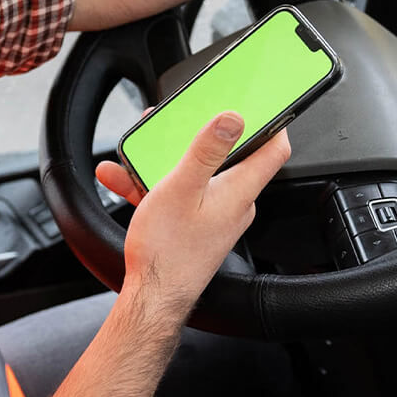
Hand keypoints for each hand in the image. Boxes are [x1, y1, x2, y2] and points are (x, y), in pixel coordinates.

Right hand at [96, 112, 290, 318]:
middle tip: (179, 118)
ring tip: (138, 149)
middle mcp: (233, 201)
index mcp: (239, 190)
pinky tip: (123, 177)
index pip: (274, 147)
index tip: (260, 98)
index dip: (272, 118)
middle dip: (199, 132)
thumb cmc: (168, 253)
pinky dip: (153, 182)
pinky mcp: (195, 224)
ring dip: (165, 158)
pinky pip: (178, 192)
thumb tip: (232, 117)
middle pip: (228, 154)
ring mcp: (213, 213)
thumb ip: (206, 151)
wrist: (152, 299)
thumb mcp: (181, 189)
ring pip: (196, 172)